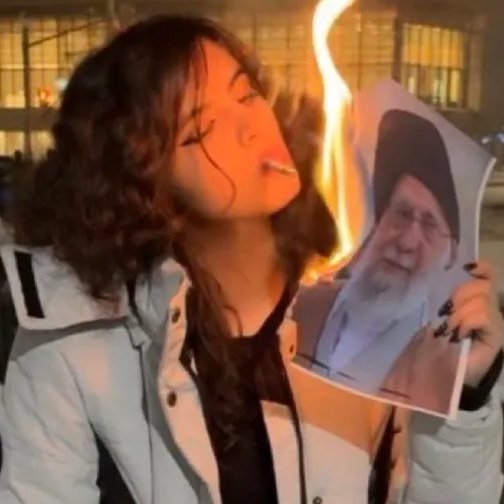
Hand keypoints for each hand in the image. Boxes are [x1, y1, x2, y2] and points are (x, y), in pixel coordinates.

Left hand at [439, 261, 503, 386]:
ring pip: (482, 300)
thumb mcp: (440, 315)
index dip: (480, 268)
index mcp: (475, 299)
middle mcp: (490, 308)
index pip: (487, 274)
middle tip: (446, 313)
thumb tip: (446, 282)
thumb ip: (447, 299)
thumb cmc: (439, 342)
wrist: (444, 372)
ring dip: (460, 313)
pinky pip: (483, 316)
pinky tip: (459, 335)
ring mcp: (495, 322)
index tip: (468, 267)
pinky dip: (467, 322)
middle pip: (482, 285)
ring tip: (450, 328)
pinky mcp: (496, 337)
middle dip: (460, 295)